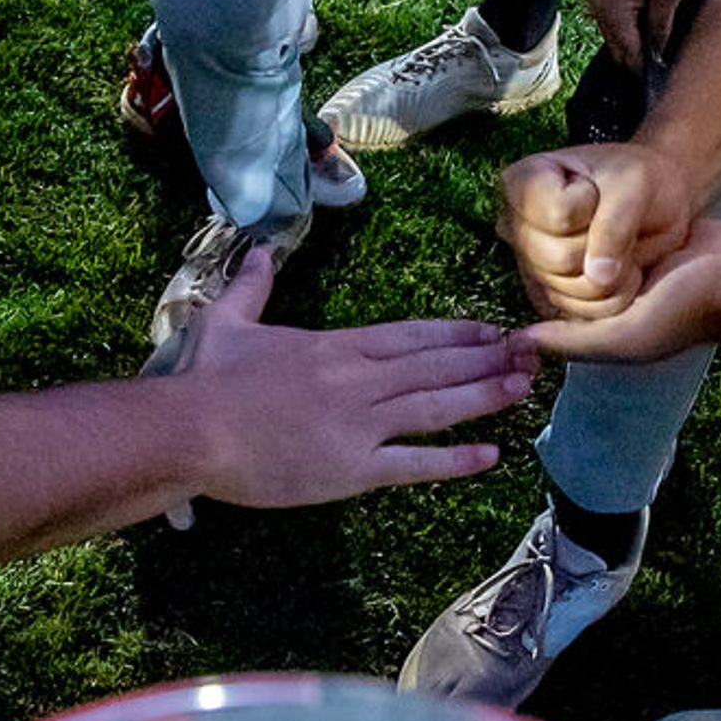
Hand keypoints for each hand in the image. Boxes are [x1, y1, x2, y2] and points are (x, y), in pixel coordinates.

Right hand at [181, 249, 530, 508]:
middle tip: (531, 354)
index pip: (412, 335)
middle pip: (436, 366)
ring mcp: (359, 425)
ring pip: (436, 408)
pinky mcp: (351, 469)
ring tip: (523, 389)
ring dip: (484, 397)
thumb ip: (253, 286)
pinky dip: (453, 460)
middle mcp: (358, 380)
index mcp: (336, 346)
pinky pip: (413, 464)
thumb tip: (259, 251)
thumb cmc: (206, 378)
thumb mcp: (228, 319)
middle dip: (487, 359)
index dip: (457, 332)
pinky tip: (489, 455)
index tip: (493, 329)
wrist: (189, 430)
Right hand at [498, 139, 697, 321]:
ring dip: (612, 273)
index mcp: (521, 183)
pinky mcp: (548, 300)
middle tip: (614, 222)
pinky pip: (583, 314)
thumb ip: (614, 226)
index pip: (558, 214)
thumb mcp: (634, 184)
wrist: (659, 206)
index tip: (596, 188)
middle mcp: (515, 228)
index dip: (589, 204)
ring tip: (619, 246)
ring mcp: (529, 268)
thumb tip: (598, 278)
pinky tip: (617, 270)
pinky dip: (613, 297)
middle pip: (558, 259)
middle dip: (600, 245)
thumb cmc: (640, 180)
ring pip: (571, 291)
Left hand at [518, 216, 720, 368]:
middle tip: (535, 215)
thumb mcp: (625, 335)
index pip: (551, 301)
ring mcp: (627, 266)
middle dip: (552, 247)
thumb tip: (517, 343)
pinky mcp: (642, 239)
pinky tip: (583, 192)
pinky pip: (607, 226)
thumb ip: (573, 341)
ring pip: (583, 245)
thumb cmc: (686, 310)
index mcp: (602, 326)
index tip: (519, 243)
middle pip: (564, 270)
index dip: (536, 275)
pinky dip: (597, 215)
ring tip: (555, 197)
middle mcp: (610, 298)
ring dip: (572, 227)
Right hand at [589, 0, 697, 63]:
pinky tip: (656, 22)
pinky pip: (618, 15)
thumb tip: (657, 58)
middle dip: (642, 58)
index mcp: (609, 6)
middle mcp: (596, 2)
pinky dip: (634, 23)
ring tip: (666, 45)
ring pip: (618, 32)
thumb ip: (660, 28)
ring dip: (638, 40)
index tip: (669, 83)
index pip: (627, 55)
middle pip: (619, 47)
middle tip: (673, 68)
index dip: (648, 72)